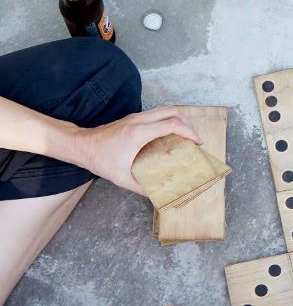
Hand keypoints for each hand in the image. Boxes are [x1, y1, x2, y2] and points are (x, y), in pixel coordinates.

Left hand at [73, 107, 202, 193]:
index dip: (189, 132)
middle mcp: (139, 120)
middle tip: (193, 139)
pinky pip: (157, 114)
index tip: (197, 142)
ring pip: (165, 109)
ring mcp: (136, 117)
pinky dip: (168, 121)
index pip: (172, 124)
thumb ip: (141, 187)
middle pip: (172, 111)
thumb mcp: (122, 178)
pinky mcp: (133, 118)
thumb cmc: (100, 160)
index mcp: (139, 133)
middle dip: (188, 123)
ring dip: (179, 120)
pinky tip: (169, 136)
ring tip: (184, 137)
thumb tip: (158, 196)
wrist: (81, 146)